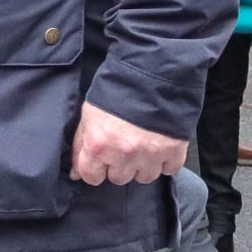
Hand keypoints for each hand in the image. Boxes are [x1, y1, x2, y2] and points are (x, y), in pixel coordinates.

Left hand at [70, 101, 188, 185]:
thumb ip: (81, 144)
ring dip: (143, 166)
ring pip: (145, 178)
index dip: (95, 169)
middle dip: (119, 165)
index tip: (100, 161)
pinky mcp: (174, 150)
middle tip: (123, 146)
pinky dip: (166, 161)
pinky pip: (169, 170)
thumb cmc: (116, 91)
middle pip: (119, 178)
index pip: (91, 177)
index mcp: (98, 145)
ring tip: (143, 146)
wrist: (152, 72)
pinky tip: (161, 146)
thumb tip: (77, 173)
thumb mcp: (89, 114)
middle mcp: (123, 154)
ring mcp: (150, 154)